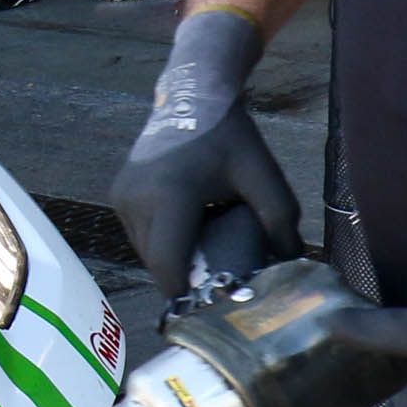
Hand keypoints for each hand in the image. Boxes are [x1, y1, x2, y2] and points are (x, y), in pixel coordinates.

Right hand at [107, 10, 300, 295]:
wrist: (192, 96)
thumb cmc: (231, 138)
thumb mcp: (264, 178)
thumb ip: (279, 225)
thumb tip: (287, 267)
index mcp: (170, 197)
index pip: (168, 264)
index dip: (185, 293)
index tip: (208, 309)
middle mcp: (136, 200)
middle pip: (156, 263)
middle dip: (184, 277)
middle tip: (217, 282)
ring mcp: (122, 197)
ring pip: (145, 251)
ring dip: (172, 259)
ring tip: (204, 252)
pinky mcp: (118, 195)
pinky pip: (140, 235)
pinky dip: (162, 241)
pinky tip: (188, 230)